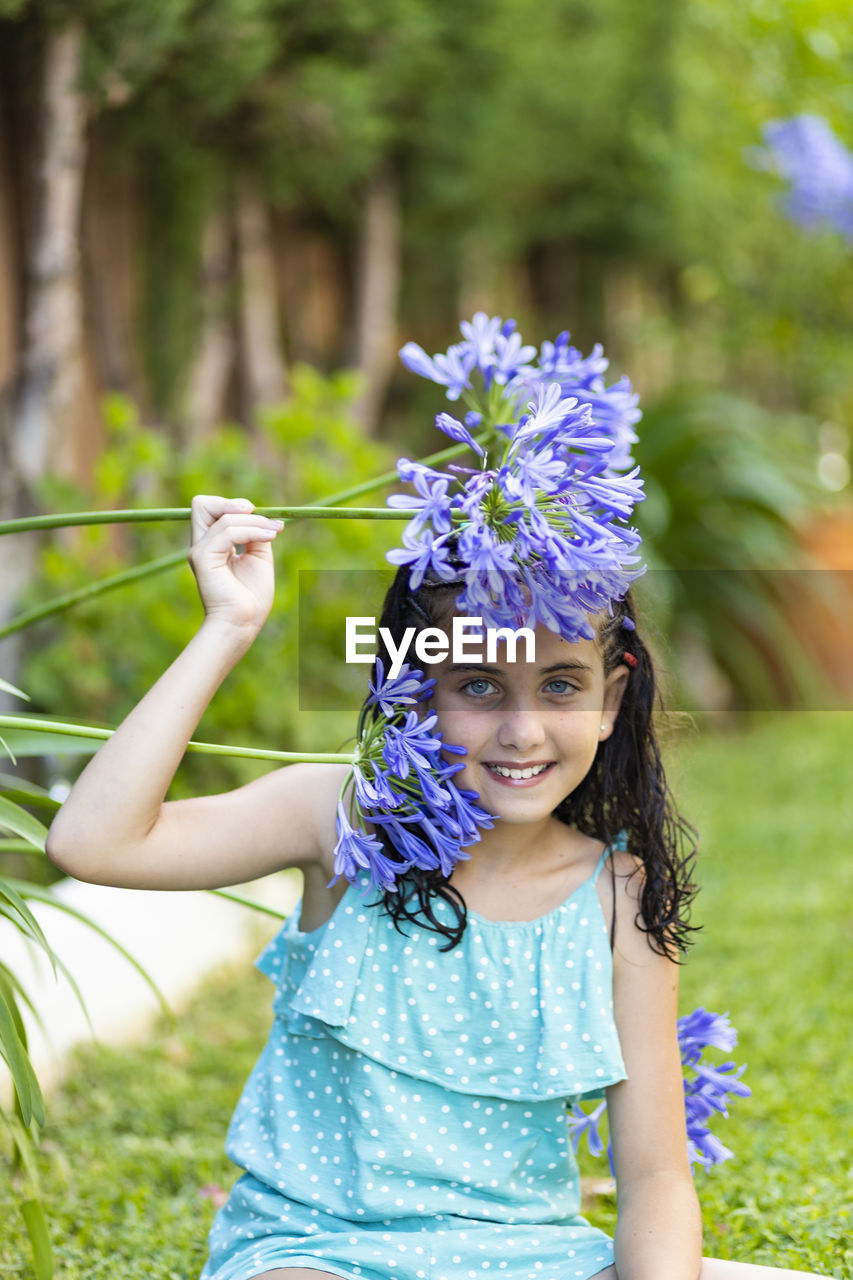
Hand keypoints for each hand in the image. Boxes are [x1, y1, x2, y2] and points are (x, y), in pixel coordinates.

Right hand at [188, 495, 283, 634]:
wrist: (243, 623)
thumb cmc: (251, 597)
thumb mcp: (258, 557)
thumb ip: (256, 534)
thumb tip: (260, 516)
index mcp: (213, 545)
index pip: (211, 510)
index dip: (233, 506)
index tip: (259, 515)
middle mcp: (202, 546)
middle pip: (202, 504)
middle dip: (232, 503)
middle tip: (256, 512)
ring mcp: (200, 551)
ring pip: (223, 517)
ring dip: (255, 521)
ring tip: (274, 531)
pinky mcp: (203, 559)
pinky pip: (228, 532)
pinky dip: (252, 530)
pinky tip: (269, 536)